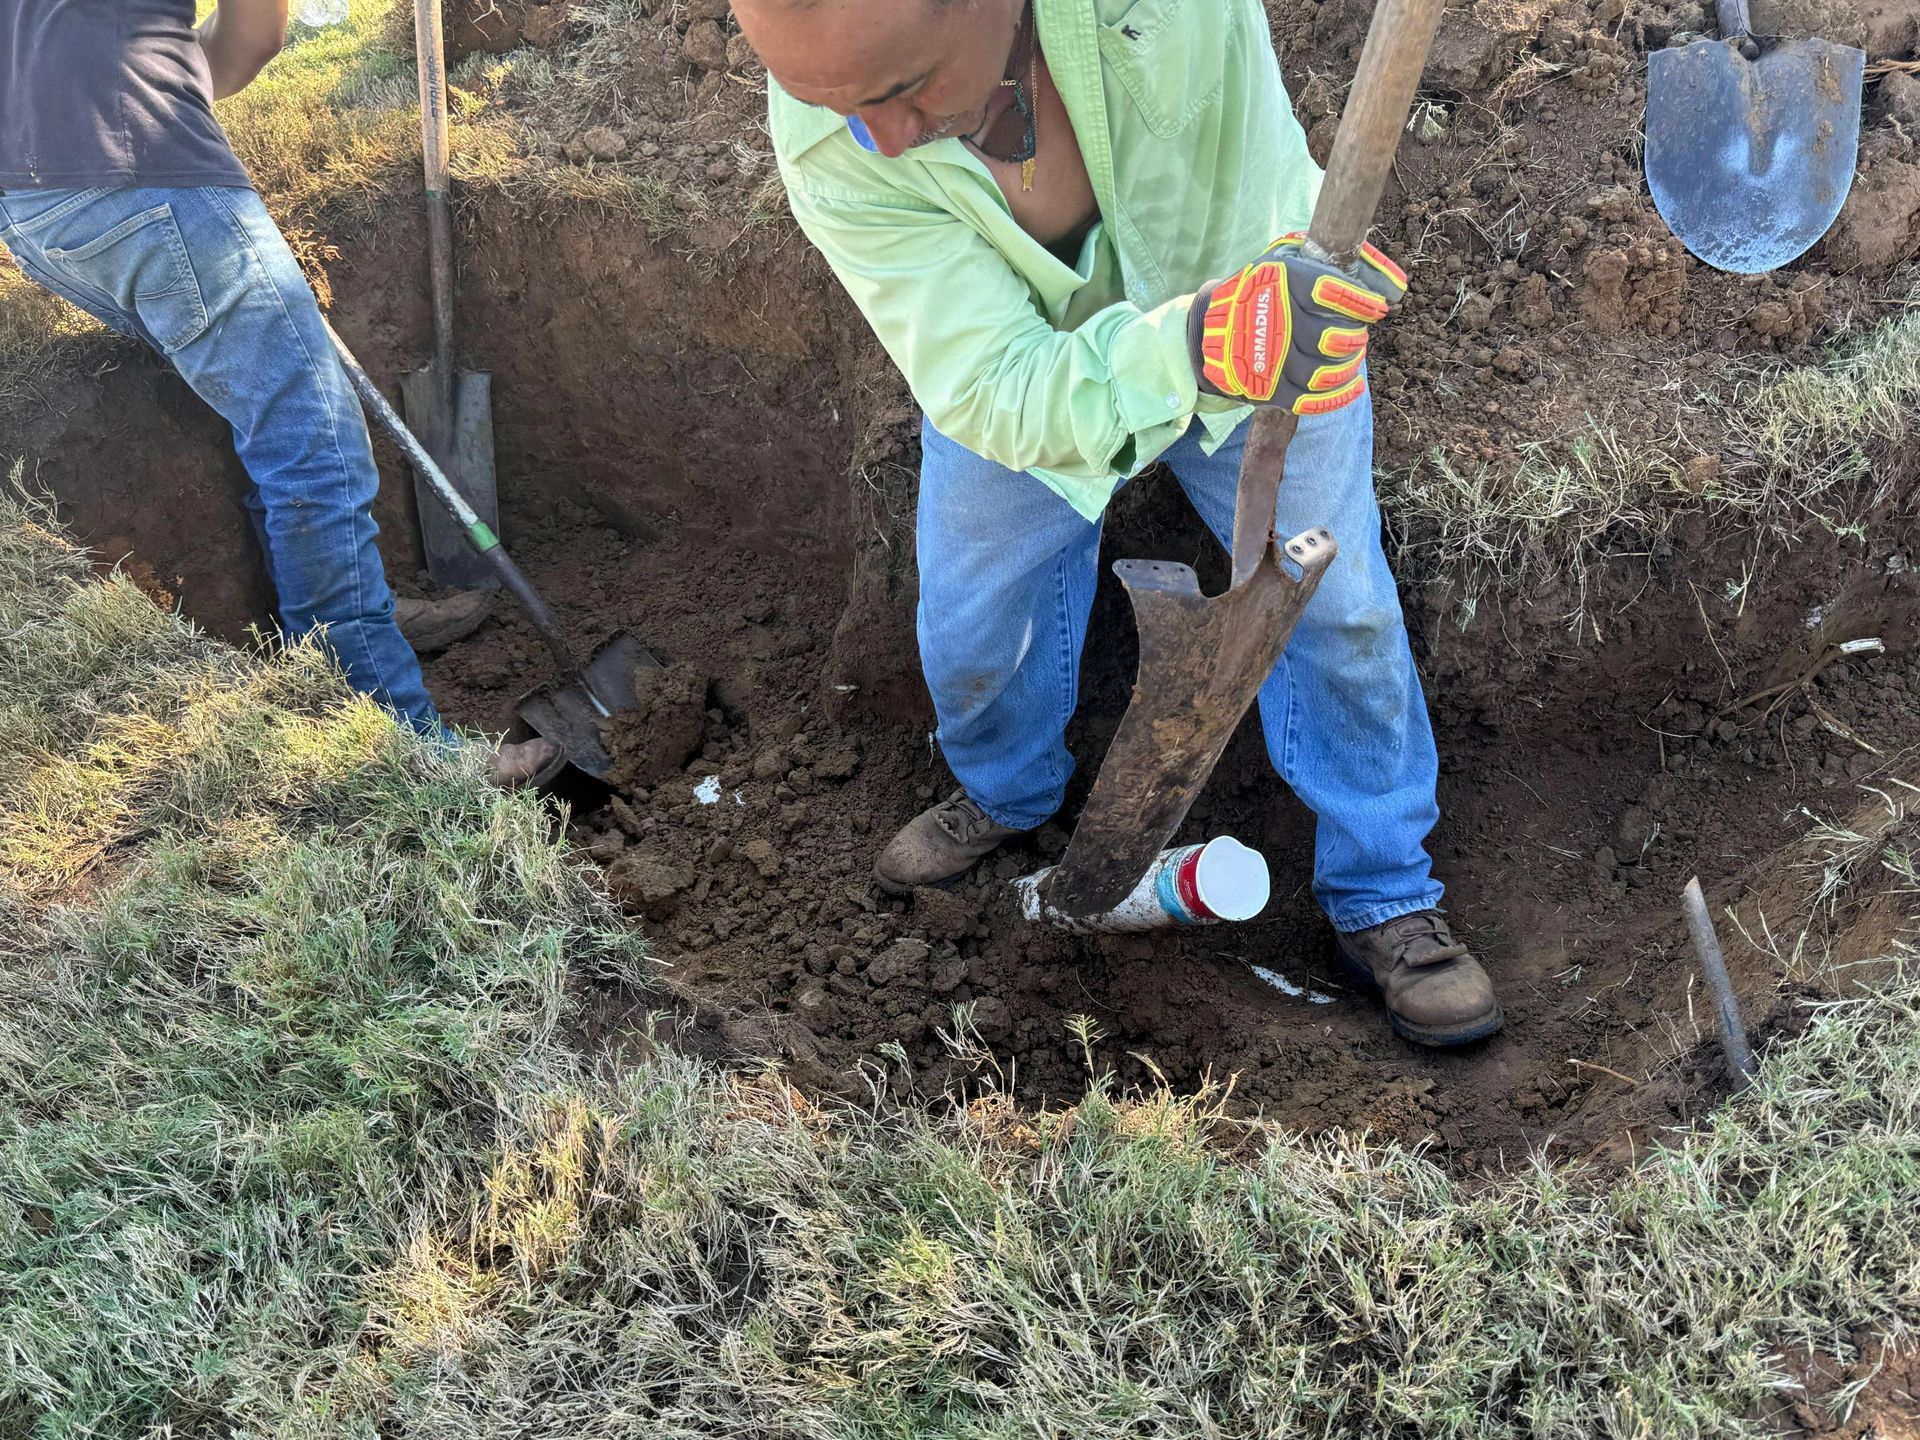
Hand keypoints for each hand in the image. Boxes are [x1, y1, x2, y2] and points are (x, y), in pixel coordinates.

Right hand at [1186, 234, 1406, 415]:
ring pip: (1326, 370)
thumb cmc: (1261, 291)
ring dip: (1348, 365)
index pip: (1332, 292)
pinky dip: (1338, 395)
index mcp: (1281, 283)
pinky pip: (1313, 399)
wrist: (1209, 331)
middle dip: (1354, 336)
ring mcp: (1271, 359)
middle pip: (1332, 337)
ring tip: (1351, 356)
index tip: (1378, 308)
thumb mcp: (1288, 260)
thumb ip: (1339, 263)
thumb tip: (1397, 286)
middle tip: (1356, 333)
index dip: (1363, 302)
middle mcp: (1275, 320)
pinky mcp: (1269, 389)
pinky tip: (1352, 385)